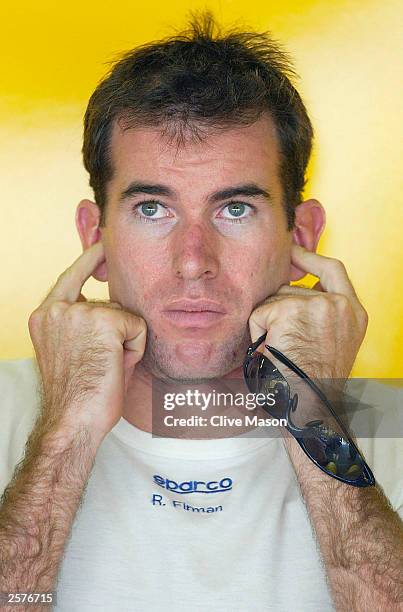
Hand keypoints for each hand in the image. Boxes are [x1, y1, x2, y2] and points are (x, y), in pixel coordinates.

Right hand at [28, 241, 146, 441]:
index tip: (102, 244)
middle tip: (101, 366)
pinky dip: (135, 348)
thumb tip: (116, 308)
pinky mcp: (102, 320)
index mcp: (46, 316)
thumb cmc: (79, 394)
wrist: (74, 420)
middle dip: (117, 334)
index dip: (89, 260)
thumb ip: (87, 323)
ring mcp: (79, 312)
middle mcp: (57, 309)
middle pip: (109, 305)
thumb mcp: (76, 349)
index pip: (71, 276)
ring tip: (106, 367)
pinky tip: (116, 365)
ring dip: (125, 343)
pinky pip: (137, 327)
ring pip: (125, 317)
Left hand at [248, 245, 367, 379]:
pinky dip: (257, 333)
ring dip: (269, 326)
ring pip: (274, 301)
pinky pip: (259, 314)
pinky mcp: (290, 309)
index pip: (333, 270)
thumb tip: (295, 289)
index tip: (294, 251)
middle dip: (278, 311)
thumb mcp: (333, 341)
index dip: (310, 259)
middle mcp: (340, 304)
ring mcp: (316, 304)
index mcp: (354, 313)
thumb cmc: (315, 382)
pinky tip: (270, 350)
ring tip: (281, 352)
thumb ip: (323, 313)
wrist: (310, 402)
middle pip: (293, 290)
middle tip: (282, 343)